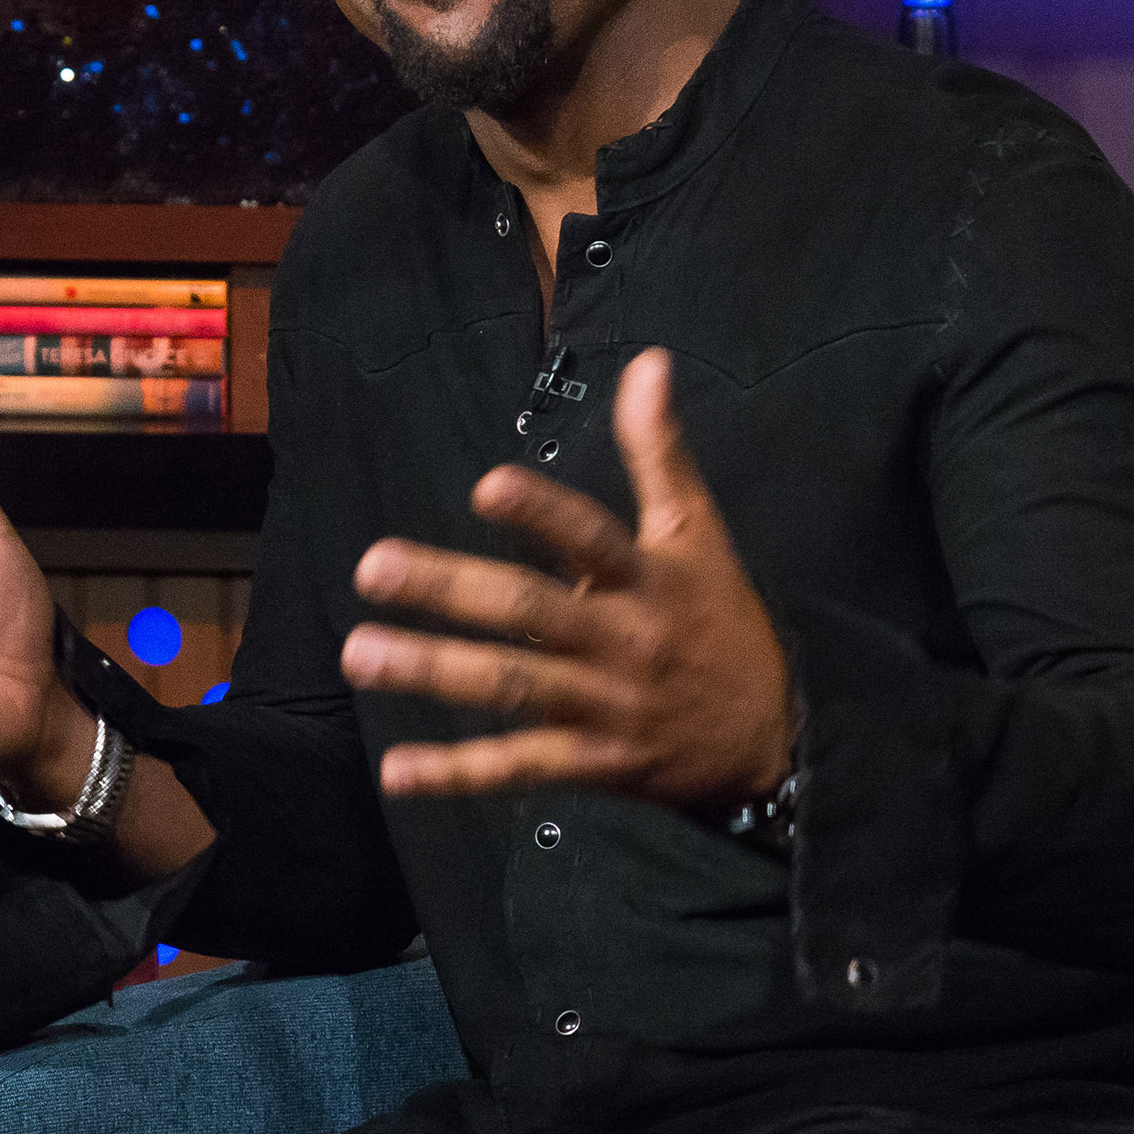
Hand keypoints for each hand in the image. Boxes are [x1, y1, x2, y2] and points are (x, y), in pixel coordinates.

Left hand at [342, 349, 793, 806]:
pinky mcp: (593, 762)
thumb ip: (662, 452)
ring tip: (360, 653)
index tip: (487, 488)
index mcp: (647, 579)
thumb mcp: (699, 534)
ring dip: (433, 671)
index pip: (593, 539)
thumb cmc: (722, 622)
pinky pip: (519, 766)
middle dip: (450, 590)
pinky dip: (458, 771)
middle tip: (373, 568)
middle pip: (530, 612)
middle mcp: (622, 640)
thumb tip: (649, 362)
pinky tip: (396, 768)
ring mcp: (605, 705)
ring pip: (512, 685)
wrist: (773, 740)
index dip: (543, 515)